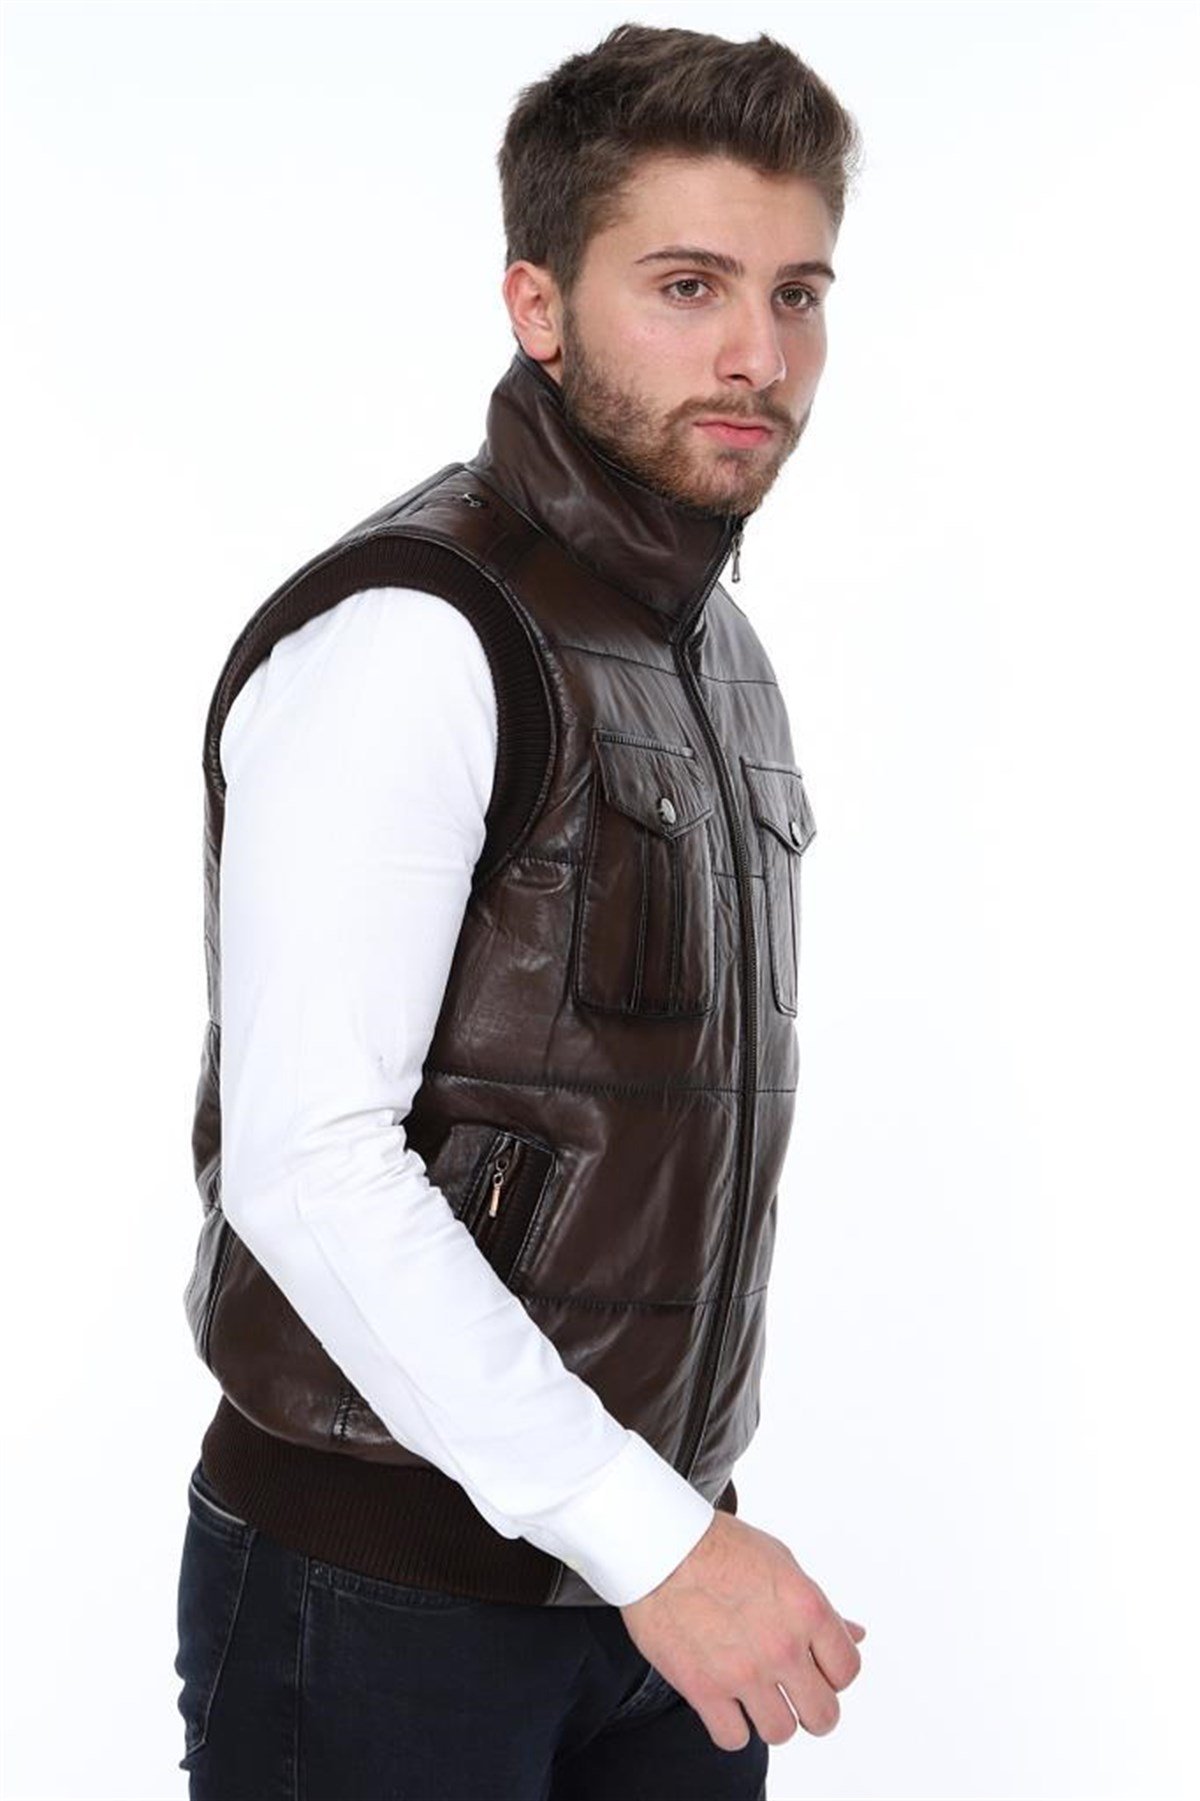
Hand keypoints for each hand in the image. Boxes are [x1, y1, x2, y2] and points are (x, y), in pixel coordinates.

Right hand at [618, 1510, 865, 1751]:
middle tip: (790, 1691)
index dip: (832, 1673)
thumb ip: (820, 1608)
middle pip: (823, 1716)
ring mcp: (744, 1671)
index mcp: (808, 1609)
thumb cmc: (721, 1547)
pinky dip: (731, 1726)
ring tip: (754, 1694)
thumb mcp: (783, 1563)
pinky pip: (734, 1738)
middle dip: (811, 1707)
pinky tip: (724, 1702)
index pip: (848, 1671)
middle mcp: (782, 1645)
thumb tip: (857, 1634)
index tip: (814, 1666)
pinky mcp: (704, 1688)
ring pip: (781, 1732)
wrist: (660, 1544)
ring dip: (771, 1717)